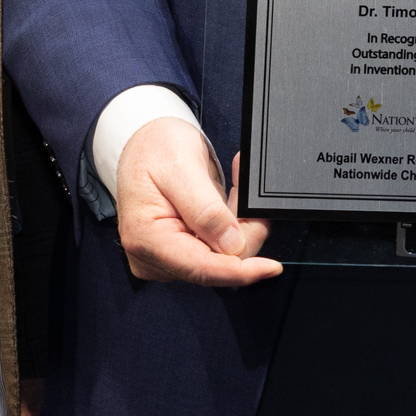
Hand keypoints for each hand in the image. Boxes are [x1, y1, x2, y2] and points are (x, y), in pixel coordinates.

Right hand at [112, 119, 280, 287]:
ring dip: (237, 227)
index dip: (241, 271)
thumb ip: (206, 210)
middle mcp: (150, 256)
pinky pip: (214, 250)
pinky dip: (229, 227)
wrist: (144, 144)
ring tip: (237, 187)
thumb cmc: (154, 149)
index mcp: (145, 237)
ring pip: (219, 258)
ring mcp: (163, 258)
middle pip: (215, 264)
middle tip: (251, 195)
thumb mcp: (181, 168)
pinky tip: (228, 201)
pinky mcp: (176, 253)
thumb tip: (232, 245)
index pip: (201, 269)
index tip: (271, 267)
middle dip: (243, 234)